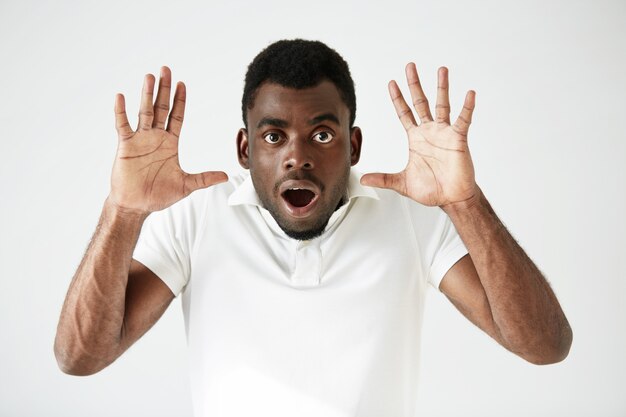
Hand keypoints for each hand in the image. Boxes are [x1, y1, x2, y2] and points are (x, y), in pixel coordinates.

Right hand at [109, 67, 227, 213]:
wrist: (136, 206)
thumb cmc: (158, 195)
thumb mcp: (186, 185)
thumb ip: (205, 178)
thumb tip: (226, 176)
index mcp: (169, 143)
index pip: (176, 116)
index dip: (180, 101)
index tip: (182, 84)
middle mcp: (155, 138)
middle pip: (161, 108)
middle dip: (164, 89)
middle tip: (166, 69)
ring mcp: (140, 140)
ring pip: (144, 112)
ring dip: (146, 94)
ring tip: (149, 77)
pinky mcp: (126, 146)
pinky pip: (123, 125)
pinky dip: (121, 111)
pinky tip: (121, 97)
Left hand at [361, 64, 477, 207]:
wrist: (451, 198)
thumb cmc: (431, 189)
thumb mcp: (401, 183)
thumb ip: (383, 178)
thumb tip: (363, 179)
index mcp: (416, 138)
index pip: (404, 113)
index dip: (398, 98)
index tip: (391, 83)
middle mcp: (430, 131)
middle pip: (420, 102)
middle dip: (414, 84)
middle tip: (410, 66)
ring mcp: (445, 133)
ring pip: (442, 105)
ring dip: (442, 87)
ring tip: (441, 70)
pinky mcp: (458, 139)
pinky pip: (463, 120)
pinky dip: (467, 108)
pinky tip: (469, 94)